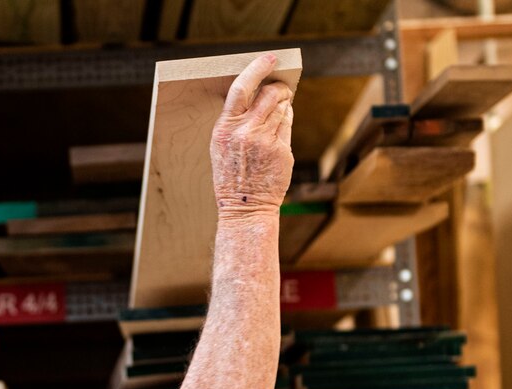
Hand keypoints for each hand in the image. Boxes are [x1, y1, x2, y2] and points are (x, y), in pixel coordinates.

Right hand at [210, 53, 294, 212]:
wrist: (244, 207)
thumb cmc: (232, 177)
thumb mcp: (223, 146)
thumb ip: (238, 121)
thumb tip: (264, 94)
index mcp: (224, 128)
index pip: (241, 88)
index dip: (257, 68)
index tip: (269, 58)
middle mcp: (244, 131)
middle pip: (268, 93)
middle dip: (278, 88)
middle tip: (281, 90)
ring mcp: (264, 140)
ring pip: (281, 107)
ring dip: (283, 104)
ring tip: (278, 113)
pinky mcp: (281, 150)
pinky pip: (288, 123)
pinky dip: (287, 120)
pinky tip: (279, 130)